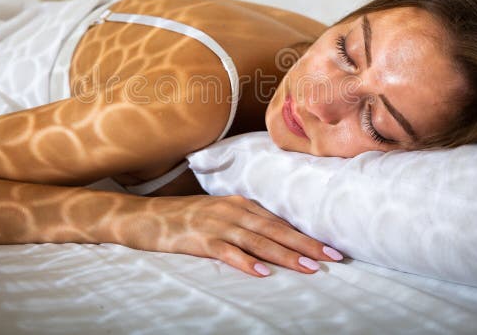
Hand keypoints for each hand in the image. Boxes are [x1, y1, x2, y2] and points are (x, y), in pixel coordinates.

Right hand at [114, 194, 343, 276]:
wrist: (143, 216)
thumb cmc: (182, 219)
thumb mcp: (217, 215)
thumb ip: (243, 223)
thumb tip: (272, 240)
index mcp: (239, 203)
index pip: (280, 221)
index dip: (306, 235)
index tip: (331, 249)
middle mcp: (232, 210)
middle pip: (276, 230)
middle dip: (306, 244)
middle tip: (333, 258)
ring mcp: (216, 224)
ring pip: (258, 241)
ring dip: (285, 254)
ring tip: (309, 267)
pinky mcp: (200, 239)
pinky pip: (227, 252)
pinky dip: (246, 262)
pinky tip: (263, 273)